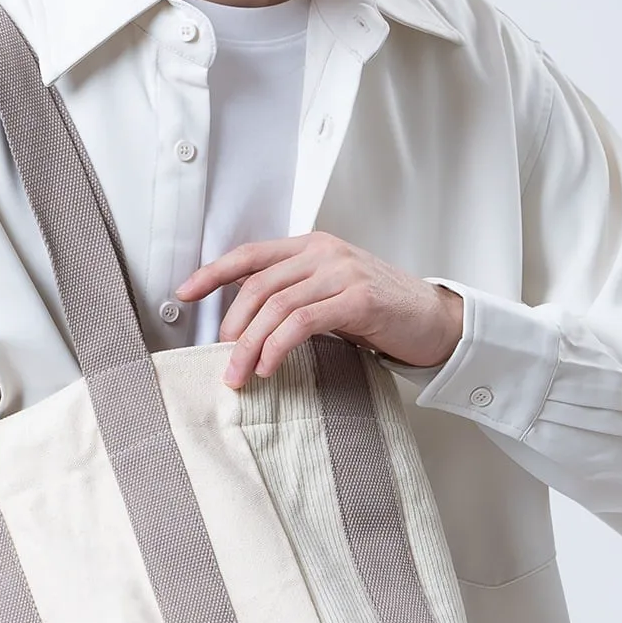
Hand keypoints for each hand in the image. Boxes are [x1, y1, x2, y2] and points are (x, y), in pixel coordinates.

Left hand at [174, 232, 464, 388]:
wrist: (437, 320)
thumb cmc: (383, 311)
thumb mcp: (332, 292)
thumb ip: (295, 294)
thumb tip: (246, 324)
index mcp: (312, 247)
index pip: (251, 255)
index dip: (213, 273)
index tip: (184, 294)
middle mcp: (324, 253)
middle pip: (258, 286)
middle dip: (233, 327)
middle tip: (223, 361)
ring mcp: (342, 273)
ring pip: (276, 306)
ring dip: (250, 345)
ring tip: (240, 375)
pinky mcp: (358, 299)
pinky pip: (303, 322)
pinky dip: (278, 346)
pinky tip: (270, 366)